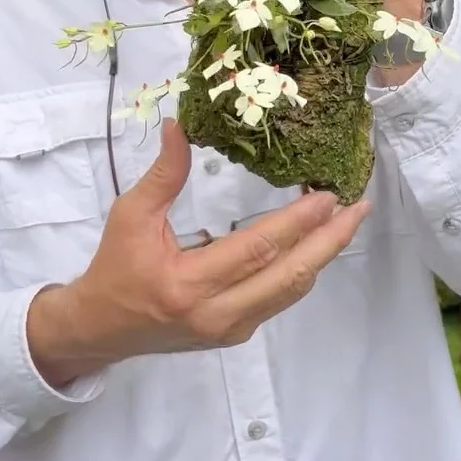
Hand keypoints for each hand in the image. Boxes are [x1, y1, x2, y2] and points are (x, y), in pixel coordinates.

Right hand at [27, 120, 370, 384]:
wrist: (101, 329)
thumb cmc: (115, 268)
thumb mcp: (130, 216)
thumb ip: (163, 174)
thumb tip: (181, 126)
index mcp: (189, 284)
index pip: (258, 250)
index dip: (297, 222)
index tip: (328, 196)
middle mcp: (217, 313)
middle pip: (289, 276)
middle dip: (329, 241)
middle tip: (359, 207)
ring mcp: (230, 328)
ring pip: (290, 291)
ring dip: (322, 255)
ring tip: (347, 221)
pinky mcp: (236, 334)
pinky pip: (278, 299)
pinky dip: (301, 269)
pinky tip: (315, 244)